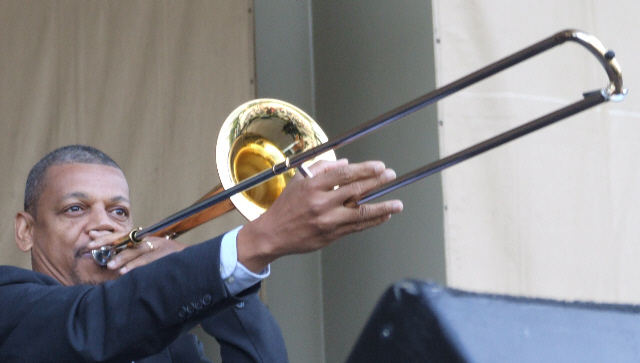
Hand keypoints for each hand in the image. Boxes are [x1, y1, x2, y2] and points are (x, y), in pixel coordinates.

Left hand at [87, 232, 185, 273]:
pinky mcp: (165, 256)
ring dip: (121, 258)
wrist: (195, 262)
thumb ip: (135, 257)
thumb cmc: (171, 262)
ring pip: (136, 251)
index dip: (106, 235)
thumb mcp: (152, 256)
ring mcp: (158, 247)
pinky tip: (124, 272)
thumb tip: (113, 264)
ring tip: (108, 265)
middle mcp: (151, 240)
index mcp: (146, 239)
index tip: (89, 235)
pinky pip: (147, 261)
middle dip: (107, 241)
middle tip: (90, 246)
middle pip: (126, 239)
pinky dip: (135, 266)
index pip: (123, 235)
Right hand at [237, 159, 402, 272]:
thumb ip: (321, 169)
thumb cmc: (286, 206)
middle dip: (377, 182)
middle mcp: (321, 203)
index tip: (379, 166)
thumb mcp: (298, 180)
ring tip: (398, 204)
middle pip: (355, 190)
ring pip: (360, 212)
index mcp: (312, 186)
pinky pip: (357, 227)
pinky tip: (384, 216)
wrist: (273, 234)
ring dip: (382, 207)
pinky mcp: (331, 235)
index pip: (344, 174)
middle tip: (391, 176)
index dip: (365, 169)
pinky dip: (373, 221)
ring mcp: (327, 220)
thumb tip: (346, 163)